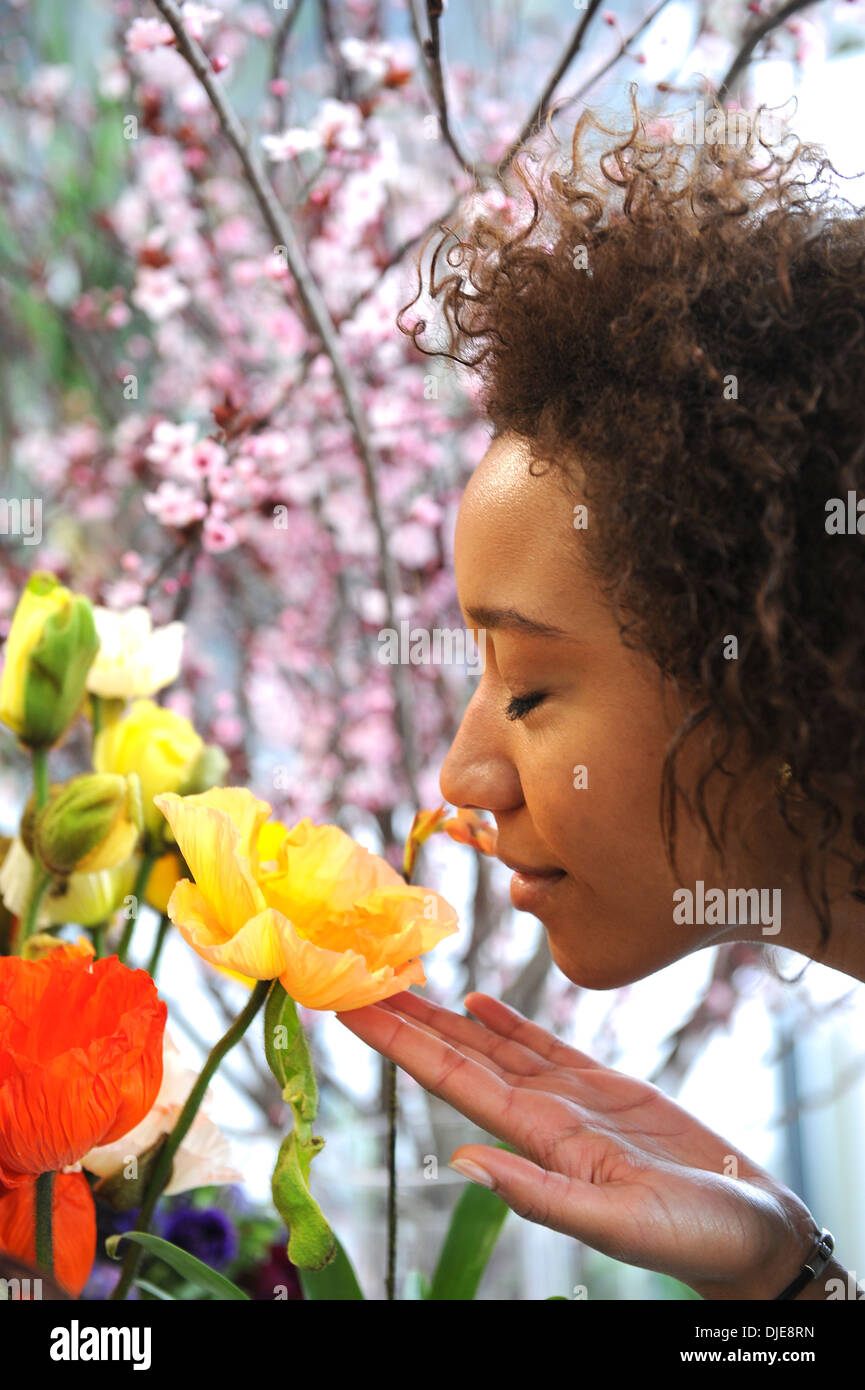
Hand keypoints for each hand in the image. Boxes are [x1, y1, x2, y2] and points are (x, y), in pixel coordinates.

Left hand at [335, 989, 819, 1298]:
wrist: (752, 1234)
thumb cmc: (693, 1239)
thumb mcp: (616, 1222)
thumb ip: (540, 1194)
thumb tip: (461, 1164)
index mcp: (538, 1140)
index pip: (450, 1079)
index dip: (398, 1041)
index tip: (350, 1006)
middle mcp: (542, 1115)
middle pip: (459, 1054)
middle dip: (407, 1016)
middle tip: (356, 974)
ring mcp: (572, 1101)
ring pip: (494, 1045)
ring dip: (446, 1014)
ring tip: (403, 978)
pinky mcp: (608, 1090)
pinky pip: (544, 1047)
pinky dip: (507, 1023)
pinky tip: (477, 1002)